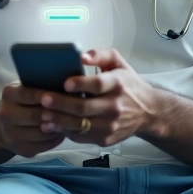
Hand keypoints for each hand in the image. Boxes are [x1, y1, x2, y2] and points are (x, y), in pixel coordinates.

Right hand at [0, 82, 65, 157]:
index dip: (49, 97)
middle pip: (35, 116)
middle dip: (55, 115)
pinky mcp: (19, 149)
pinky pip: (43, 146)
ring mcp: (10, 133)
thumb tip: (68, 88)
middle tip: (72, 113)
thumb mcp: (26, 89)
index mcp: (8, 94)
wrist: (1, 126)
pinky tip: (59, 133)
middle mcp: (5, 114)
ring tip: (67, 124)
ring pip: (41, 133)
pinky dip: (55, 140)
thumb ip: (42, 88)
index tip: (65, 97)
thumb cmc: (22, 102)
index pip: (30, 94)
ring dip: (57, 129)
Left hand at [37, 48, 156, 146]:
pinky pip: (82, 136)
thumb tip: (82, 56)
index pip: (97, 85)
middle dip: (61, 104)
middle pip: (84, 108)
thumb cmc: (128, 84)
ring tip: (43, 114)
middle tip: (44, 99)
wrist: (149, 112)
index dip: (80, 84)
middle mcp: (115, 106)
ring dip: (59, 120)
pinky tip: (52, 125)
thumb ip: (100, 55)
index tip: (65, 83)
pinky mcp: (106, 139)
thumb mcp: (118, 63)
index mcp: (117, 84)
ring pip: (80, 125)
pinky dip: (65, 131)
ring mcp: (110, 125)